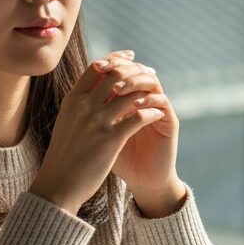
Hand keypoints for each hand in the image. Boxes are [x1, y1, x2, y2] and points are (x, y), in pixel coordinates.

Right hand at [28, 50, 171, 214]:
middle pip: (115, 75)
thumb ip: (79, 105)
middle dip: (136, 71)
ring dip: (147, 91)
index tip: (130, 57)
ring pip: (129, 93)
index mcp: (72, 100)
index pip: (95, 67)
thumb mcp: (67, 122)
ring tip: (157, 94)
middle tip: (149, 73)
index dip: (115, 59)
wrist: (58, 184)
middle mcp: (84, 106)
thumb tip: (93, 90)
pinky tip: (156, 114)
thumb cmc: (64, 156)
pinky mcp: (111, 139)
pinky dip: (150, 112)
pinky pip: (138, 116)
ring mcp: (97, 122)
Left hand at [104, 61, 180, 200]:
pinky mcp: (169, 120)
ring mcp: (157, 108)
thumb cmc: (117, 159)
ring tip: (119, 89)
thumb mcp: (100, 134)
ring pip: (150, 80)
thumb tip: (75, 94)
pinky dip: (148, 99)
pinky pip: (161, 101)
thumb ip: (94, 114)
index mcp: (127, 97)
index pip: (120, 70)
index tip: (97, 66)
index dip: (110, 64)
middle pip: (135, 69)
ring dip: (134, 81)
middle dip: (121, 68)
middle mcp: (144, 98)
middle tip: (108, 71)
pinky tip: (135, 104)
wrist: (142, 181)